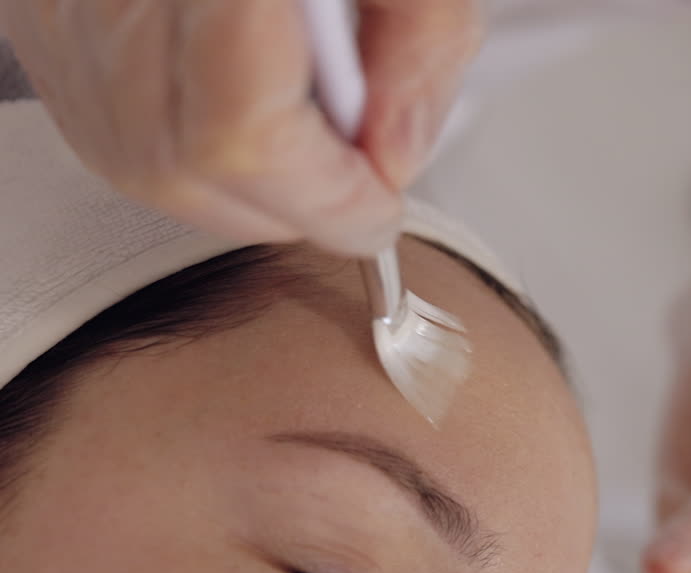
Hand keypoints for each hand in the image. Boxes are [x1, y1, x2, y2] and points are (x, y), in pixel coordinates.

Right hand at [0, 0, 478, 253]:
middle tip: (352, 183)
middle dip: (288, 205)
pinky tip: (242, 116)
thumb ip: (421, 47)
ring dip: (240, 190)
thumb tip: (391, 156)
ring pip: (135, 160)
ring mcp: (55, 6)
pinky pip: (104, 127)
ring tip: (305, 144)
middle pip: (181, 163)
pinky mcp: (38, 19)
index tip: (376, 205)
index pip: (241, 132)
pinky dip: (188, 152)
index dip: (323, 195)